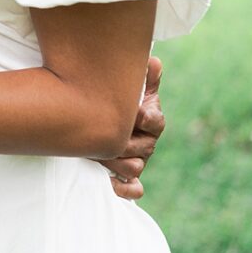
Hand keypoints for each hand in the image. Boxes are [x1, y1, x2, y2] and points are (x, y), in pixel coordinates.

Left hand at [104, 54, 164, 201]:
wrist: (96, 124)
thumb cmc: (114, 103)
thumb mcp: (129, 88)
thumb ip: (141, 76)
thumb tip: (152, 62)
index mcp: (151, 120)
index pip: (156, 121)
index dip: (146, 118)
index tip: (135, 112)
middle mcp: (147, 143)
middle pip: (145, 147)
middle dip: (123, 141)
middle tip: (101, 135)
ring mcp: (138, 162)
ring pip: (135, 167)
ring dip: (115, 162)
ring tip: (94, 154)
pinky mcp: (129, 180)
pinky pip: (134, 190)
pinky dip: (125, 190)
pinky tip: (110, 183)